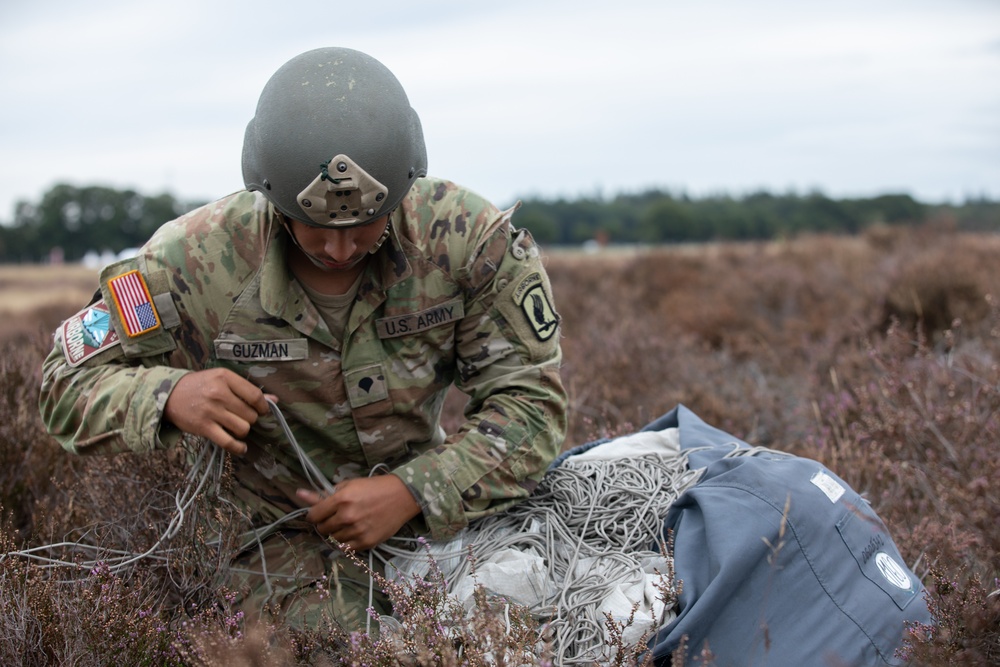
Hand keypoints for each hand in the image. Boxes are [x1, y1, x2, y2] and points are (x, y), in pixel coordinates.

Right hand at [163, 368, 272, 455]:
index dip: (263, 406)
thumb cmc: (200, 386)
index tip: (262, 410)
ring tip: (236, 426)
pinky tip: (242, 448)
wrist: (169, 395)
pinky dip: (238, 448)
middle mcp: (218, 393)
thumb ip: (247, 389)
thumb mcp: (222, 379)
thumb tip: (275, 400)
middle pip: (250, 414)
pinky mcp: (204, 427)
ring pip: (243, 428)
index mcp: (225, 377)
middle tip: (242, 417)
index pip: (255, 395)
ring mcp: (211, 411)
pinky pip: (229, 442)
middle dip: (250, 418)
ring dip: (243, 431)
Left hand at [297, 475, 420, 550]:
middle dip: (325, 523)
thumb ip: (323, 493)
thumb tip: (298, 493)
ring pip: (333, 539)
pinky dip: (346, 542)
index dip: (314, 514)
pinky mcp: (366, 543)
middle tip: (335, 518)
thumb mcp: (349, 485)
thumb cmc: (375, 487)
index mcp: (341, 499)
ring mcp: (357, 531)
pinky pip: (346, 549)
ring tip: (347, 524)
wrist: (403, 496)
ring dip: (336, 533)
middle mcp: (347, 517)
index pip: (313, 515)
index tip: (319, 513)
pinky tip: (353, 533)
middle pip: (322, 528)